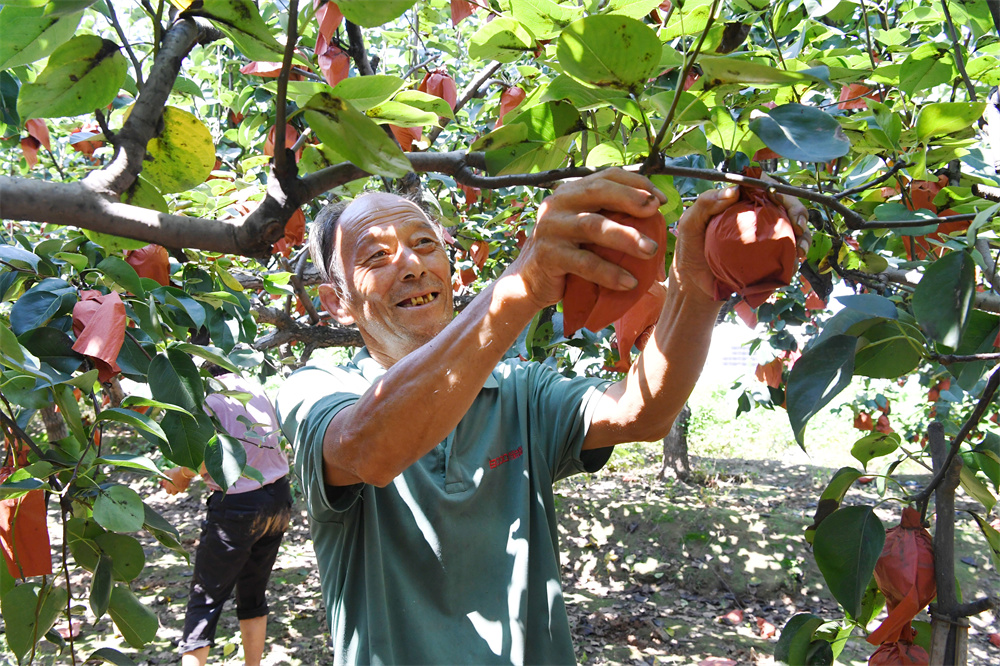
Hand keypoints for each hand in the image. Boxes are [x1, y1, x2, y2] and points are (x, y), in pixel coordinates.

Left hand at [160, 467, 192, 494]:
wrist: (186, 471)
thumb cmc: (176, 471)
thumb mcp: (169, 472)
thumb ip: (164, 475)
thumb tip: (163, 478)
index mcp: (170, 486)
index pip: (168, 492)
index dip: (167, 489)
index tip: (168, 485)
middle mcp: (175, 489)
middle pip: (173, 493)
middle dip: (172, 490)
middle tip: (173, 485)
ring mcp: (181, 489)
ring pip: (179, 491)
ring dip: (178, 489)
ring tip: (178, 483)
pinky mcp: (186, 487)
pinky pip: (183, 488)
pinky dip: (183, 486)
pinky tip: (182, 481)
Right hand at [513, 168, 666, 308]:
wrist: (529, 282)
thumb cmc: (567, 254)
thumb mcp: (586, 229)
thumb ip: (610, 216)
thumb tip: (656, 214)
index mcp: (571, 192)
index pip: (606, 176)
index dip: (636, 184)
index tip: (660, 200)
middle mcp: (558, 203)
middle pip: (598, 192)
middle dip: (630, 199)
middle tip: (655, 212)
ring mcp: (551, 228)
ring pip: (593, 226)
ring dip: (626, 237)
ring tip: (651, 250)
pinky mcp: (548, 255)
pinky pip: (585, 262)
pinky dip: (610, 272)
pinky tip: (630, 282)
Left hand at [671, 179, 810, 300]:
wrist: (693, 282)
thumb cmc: (690, 249)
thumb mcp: (690, 223)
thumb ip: (706, 203)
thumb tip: (733, 191)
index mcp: (738, 202)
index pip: (763, 186)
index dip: (777, 188)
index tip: (779, 198)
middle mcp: (754, 215)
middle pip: (784, 205)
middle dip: (798, 211)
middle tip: (798, 224)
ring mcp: (763, 236)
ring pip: (791, 228)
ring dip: (803, 235)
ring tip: (801, 248)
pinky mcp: (767, 255)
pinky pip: (787, 253)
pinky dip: (796, 256)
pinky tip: (796, 262)